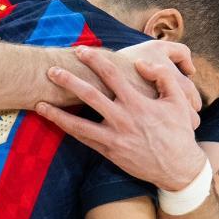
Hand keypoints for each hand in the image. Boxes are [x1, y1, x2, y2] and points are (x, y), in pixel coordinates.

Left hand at [37, 45, 207, 190]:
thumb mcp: (179, 100)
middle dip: (68, 81)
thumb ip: (163, 77)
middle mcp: (122, 119)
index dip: (95, 61)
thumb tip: (141, 63)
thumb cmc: (178, 131)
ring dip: (58, 113)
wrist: (178, 168)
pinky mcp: (109, 152)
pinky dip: (68, 130)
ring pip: (79, 124)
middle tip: (51, 70)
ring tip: (39, 104)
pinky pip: (84, 140)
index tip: (80, 50)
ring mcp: (113, 138)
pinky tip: (55, 123)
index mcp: (138, 103)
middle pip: (89, 96)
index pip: (112, 75)